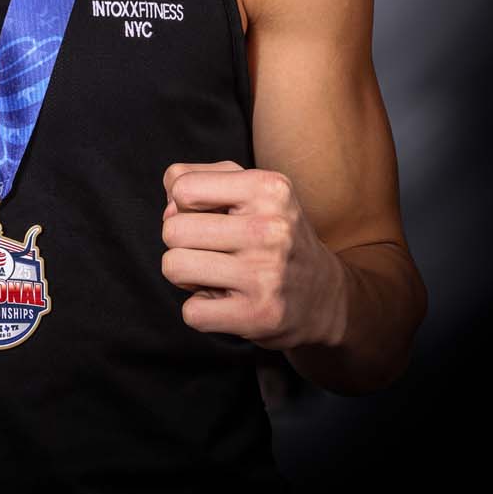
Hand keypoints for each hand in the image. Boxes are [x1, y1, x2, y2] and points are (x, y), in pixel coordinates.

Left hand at [161, 161, 346, 349]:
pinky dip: (200, 310)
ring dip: (186, 275)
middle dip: (181, 243)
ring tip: (216, 273)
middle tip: (212, 250)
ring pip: (173, 267)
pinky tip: (226, 301)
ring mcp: (265, 274)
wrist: (324, 294)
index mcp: (268, 189)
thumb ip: (200, 178)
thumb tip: (169, 203)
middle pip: (172, 230)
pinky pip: (191, 312)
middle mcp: (270, 229)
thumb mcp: (249, 190)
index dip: (184, 205)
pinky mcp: (259, 315)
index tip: (210, 218)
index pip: (182, 188)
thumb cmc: (273, 235)